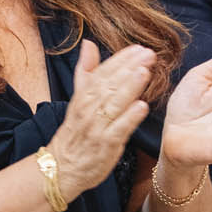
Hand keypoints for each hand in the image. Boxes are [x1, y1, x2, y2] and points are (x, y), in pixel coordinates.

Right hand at [52, 42, 154, 198]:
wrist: (62, 167)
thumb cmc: (76, 132)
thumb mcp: (78, 98)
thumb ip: (86, 71)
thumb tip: (89, 44)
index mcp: (84, 96)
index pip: (103, 72)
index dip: (121, 59)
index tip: (138, 48)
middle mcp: (89, 109)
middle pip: (110, 84)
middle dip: (130, 68)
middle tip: (148, 55)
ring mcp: (97, 127)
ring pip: (114, 104)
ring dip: (130, 87)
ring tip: (146, 72)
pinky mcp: (105, 144)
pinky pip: (118, 129)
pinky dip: (129, 118)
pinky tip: (142, 106)